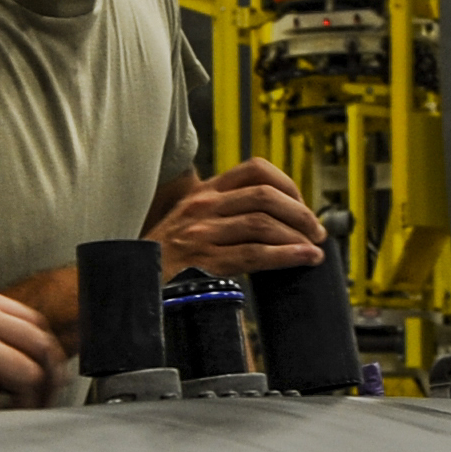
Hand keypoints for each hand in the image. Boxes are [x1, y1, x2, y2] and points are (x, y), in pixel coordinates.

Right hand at [149, 157, 325, 278]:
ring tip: (314, 248)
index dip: (287, 184)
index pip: (254, 170)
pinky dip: (286, 256)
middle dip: (300, 213)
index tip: (301, 204)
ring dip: (297, 236)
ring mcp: (202, 233)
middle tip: (317, 230)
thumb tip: (272, 218)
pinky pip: (254, 255)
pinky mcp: (205, 261)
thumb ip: (222, 213)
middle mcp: (203, 207)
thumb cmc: (165, 257)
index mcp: (204, 193)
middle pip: (265, 196)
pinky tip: (304, 258)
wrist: (133, 281)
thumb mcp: (189, 222)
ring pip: (263, 224)